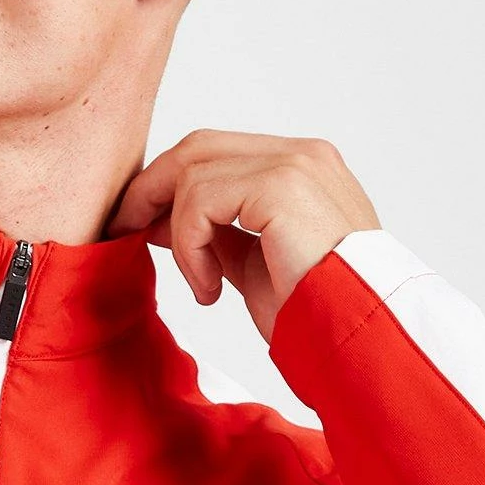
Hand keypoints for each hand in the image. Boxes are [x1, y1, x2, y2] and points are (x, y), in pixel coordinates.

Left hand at [105, 129, 382, 343]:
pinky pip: (201, 200)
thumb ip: (218, 235)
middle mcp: (303, 155)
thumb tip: (163, 222)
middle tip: (126, 231)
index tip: (139, 223)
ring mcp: (295, 164)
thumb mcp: (252, 265)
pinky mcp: (281, 186)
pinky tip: (211, 288)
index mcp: (303, 167)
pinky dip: (191, 246)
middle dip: (152, 189)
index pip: (217, 153)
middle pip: (199, 147)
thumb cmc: (316, 312)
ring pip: (193, 170)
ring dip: (177, 231)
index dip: (168, 184)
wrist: (358, 337)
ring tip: (201, 283)